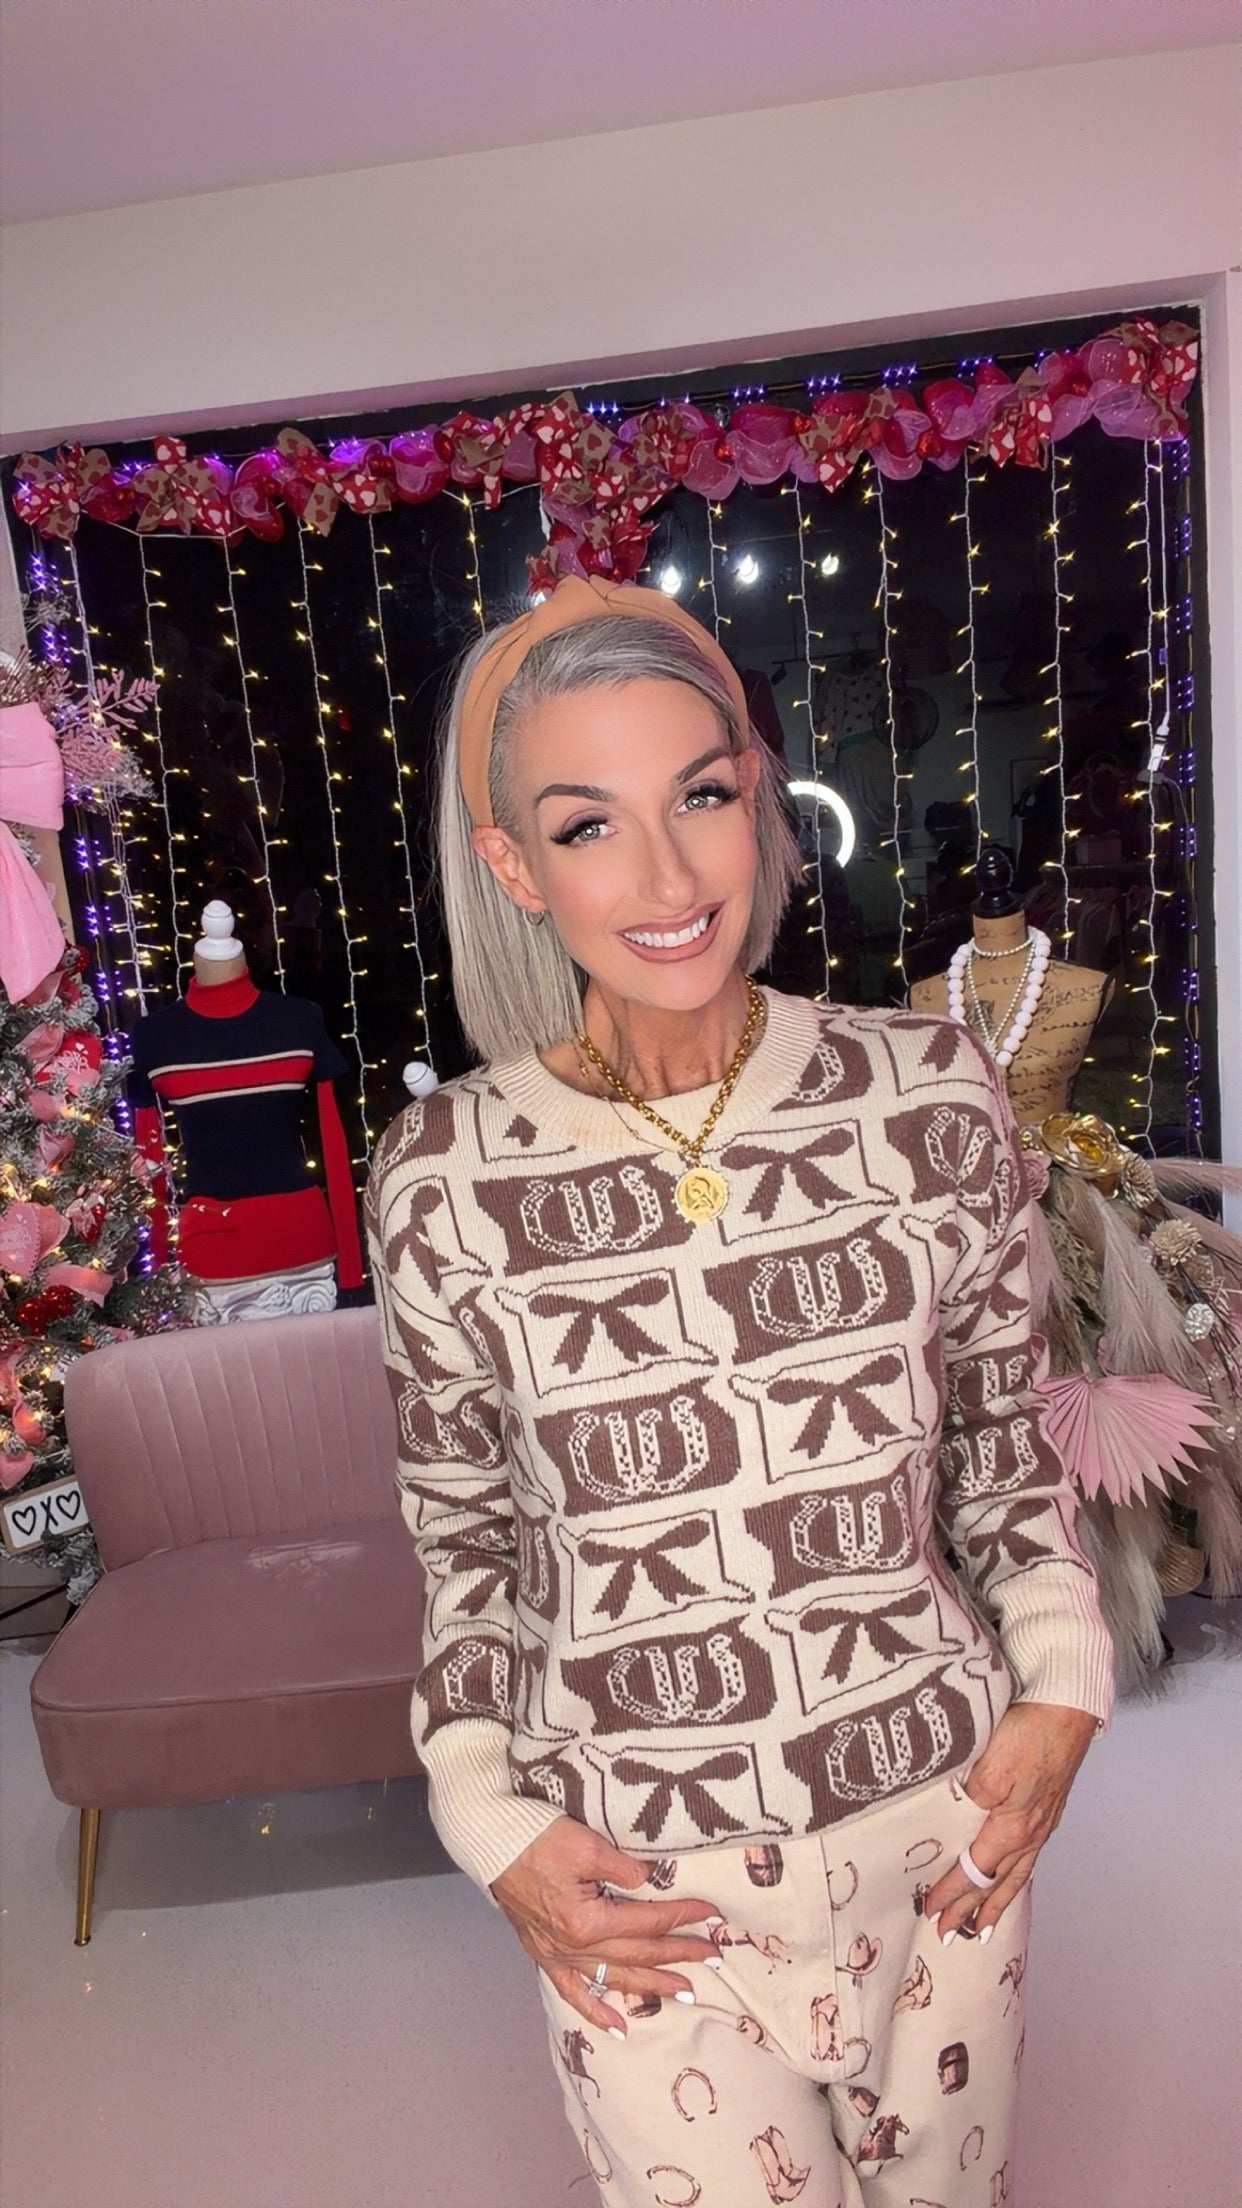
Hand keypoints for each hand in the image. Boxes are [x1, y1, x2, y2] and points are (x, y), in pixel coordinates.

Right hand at [490, 1815, 720, 2037]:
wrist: (490, 1841)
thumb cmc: (536, 1835)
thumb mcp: (587, 1844)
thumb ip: (625, 1867)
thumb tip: (655, 1880)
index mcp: (587, 1921)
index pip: (648, 1921)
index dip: (683, 1916)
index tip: (712, 1913)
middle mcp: (574, 1946)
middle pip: (638, 1952)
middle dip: (680, 1954)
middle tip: (714, 1958)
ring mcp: (557, 1954)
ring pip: (614, 1976)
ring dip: (652, 1985)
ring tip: (686, 1993)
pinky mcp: (543, 1954)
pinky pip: (572, 1992)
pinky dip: (595, 2011)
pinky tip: (617, 2029)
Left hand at [924, 1702, 1097, 1944]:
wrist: (1067, 1706)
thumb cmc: (1031, 1730)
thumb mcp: (990, 1765)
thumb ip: (969, 1801)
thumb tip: (952, 1825)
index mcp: (1013, 1828)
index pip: (975, 1871)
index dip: (952, 1893)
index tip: (930, 1910)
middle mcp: (1031, 1833)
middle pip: (997, 1883)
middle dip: (972, 1910)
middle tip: (950, 1935)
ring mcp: (1042, 1822)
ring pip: (1016, 1875)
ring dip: (997, 1903)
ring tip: (983, 1927)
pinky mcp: (1047, 1807)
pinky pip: (1028, 1857)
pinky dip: (1015, 1878)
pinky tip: (1011, 1878)